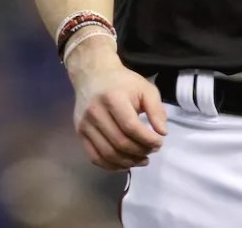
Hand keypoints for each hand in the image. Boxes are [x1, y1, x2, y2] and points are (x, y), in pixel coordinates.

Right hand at [65, 36, 166, 170]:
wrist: (93, 75)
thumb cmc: (123, 82)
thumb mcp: (145, 88)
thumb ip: (156, 109)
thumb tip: (162, 133)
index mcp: (112, 98)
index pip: (131, 127)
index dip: (147, 139)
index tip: (159, 142)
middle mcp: (95, 112)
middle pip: (120, 142)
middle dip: (140, 151)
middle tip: (151, 151)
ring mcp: (84, 124)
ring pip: (107, 153)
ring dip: (128, 162)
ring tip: (142, 160)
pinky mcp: (79, 133)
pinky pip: (94, 157)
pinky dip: (111, 166)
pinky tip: (125, 164)